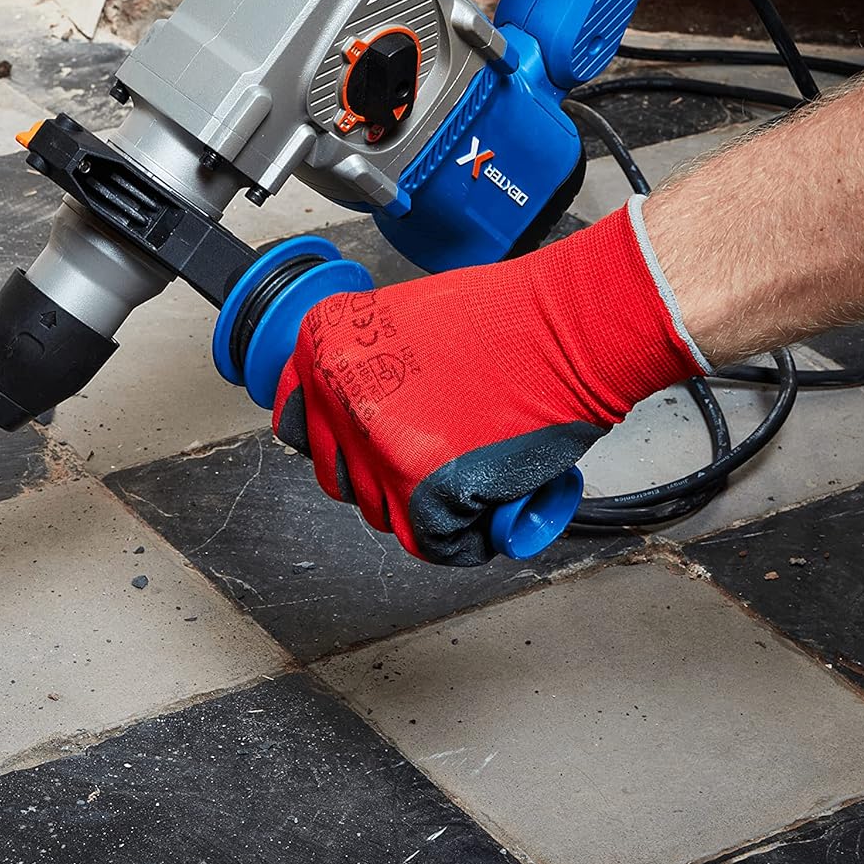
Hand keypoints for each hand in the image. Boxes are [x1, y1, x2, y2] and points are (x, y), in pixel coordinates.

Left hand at [272, 203, 705, 564]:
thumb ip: (369, 367)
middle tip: (435, 459)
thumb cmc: (509, 320)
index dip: (339, 439)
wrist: (568, 328)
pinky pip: (429, 543)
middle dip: (383, 476)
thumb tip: (357, 414)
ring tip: (472, 471)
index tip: (367, 445)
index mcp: (323, 346)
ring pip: (381, 512)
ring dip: (425, 506)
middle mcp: (336, 395)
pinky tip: (490, 504)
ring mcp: (375, 447)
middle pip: (338, 474)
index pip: (295, 420)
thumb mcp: (405, 322)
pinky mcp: (421, 492)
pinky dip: (463, 536)